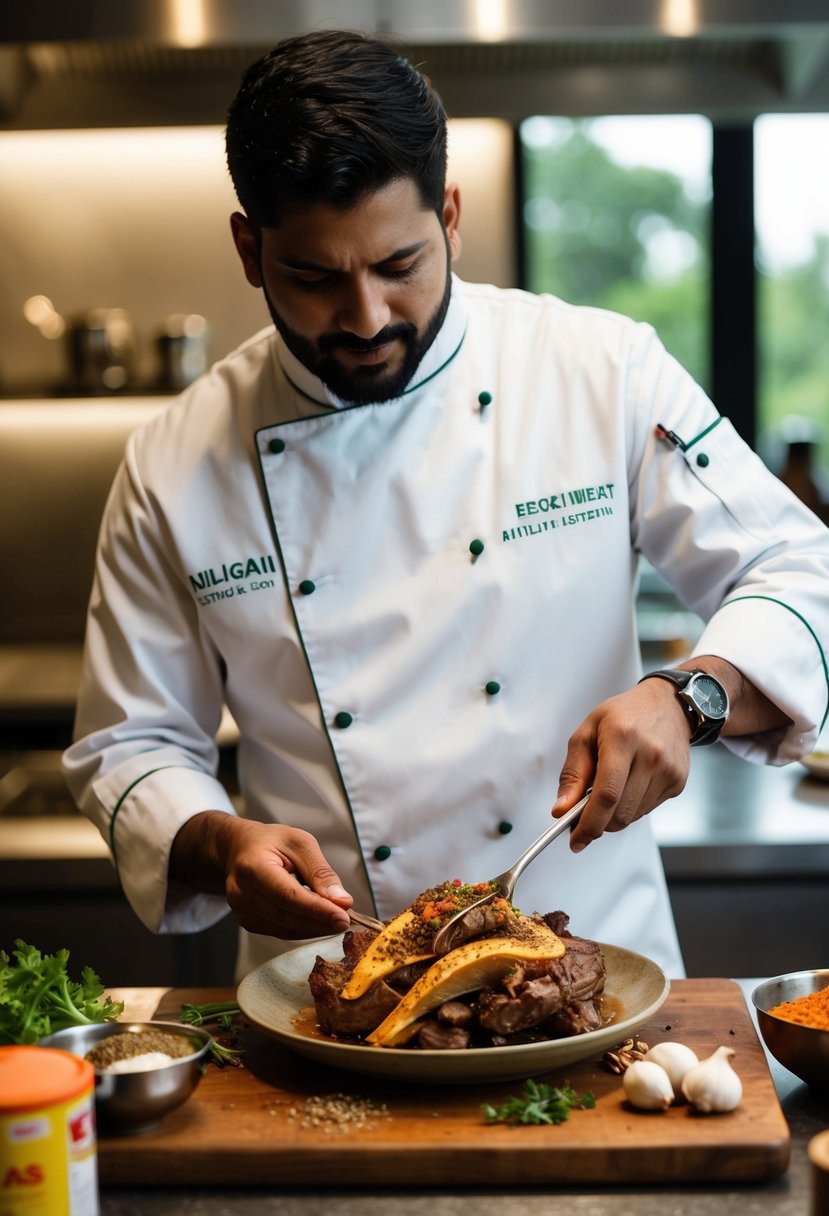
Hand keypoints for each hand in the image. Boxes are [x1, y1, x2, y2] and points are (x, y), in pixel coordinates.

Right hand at [170, 813, 352, 938]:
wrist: (238, 850)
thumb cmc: (270, 842)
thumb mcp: (299, 842)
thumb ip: (320, 871)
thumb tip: (341, 900)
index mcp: (252, 867)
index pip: (288, 896)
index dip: (317, 910)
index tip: (344, 916)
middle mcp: (242, 893)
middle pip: (287, 916)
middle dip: (321, 922)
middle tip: (347, 920)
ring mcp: (242, 911)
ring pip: (286, 929)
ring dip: (315, 928)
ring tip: (336, 919)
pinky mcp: (248, 922)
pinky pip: (281, 931)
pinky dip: (303, 929)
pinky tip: (317, 920)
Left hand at [551, 676, 692, 852]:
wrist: (668, 705)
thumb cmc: (623, 715)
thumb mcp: (587, 732)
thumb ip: (572, 773)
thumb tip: (562, 809)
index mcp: (622, 738)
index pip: (606, 795)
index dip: (589, 824)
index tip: (576, 840)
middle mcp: (650, 755)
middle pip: (620, 813)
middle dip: (598, 823)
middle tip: (584, 815)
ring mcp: (668, 771)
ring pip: (633, 816)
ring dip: (614, 814)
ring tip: (610, 787)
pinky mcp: (678, 783)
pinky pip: (647, 810)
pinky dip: (631, 807)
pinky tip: (630, 783)